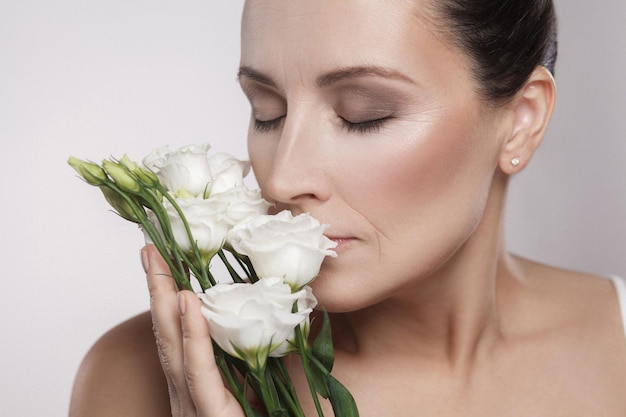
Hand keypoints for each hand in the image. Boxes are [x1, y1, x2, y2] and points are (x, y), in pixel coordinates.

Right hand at [142, 245, 244, 416]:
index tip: (163, 260)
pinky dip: (192, 335)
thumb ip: (258, 356)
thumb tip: (275, 313)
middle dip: (156, 289)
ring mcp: (192, 404)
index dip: (167, 296)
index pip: (177, 334)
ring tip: (159, 263)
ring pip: (173, 346)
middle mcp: (187, 391)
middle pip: (166, 332)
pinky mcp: (209, 415)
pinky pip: (199, 371)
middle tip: (148, 248)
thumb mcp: (259, 387)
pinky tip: (187, 303)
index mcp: (197, 384)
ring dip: (164, 301)